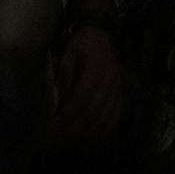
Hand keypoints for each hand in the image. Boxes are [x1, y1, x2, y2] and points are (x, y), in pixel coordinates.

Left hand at [49, 24, 121, 143]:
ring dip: (88, 132)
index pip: (82, 99)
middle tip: (58, 138)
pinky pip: (116, 115)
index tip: (53, 125)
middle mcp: (110, 80)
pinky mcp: (121, 92)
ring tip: (72, 140)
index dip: (67, 115)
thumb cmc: (83, 42)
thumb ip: (65, 76)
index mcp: (96, 68)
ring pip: (105, 117)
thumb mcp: (68, 53)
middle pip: (93, 112)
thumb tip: (62, 101)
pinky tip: (93, 136)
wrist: (104, 32)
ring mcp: (118, 87)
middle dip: (74, 128)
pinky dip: (105, 129)